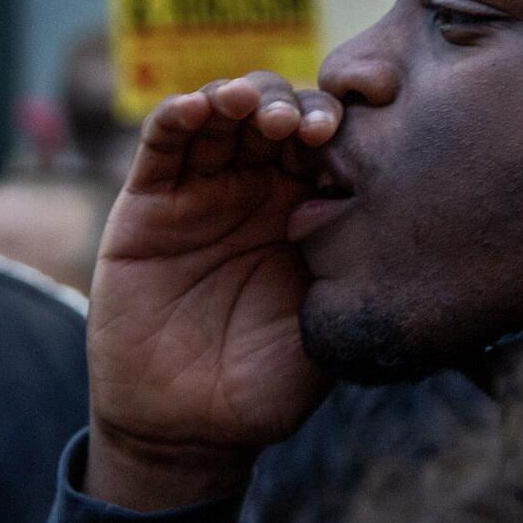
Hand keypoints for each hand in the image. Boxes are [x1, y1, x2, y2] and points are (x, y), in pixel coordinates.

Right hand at [85, 74, 340, 511]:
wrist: (187, 426)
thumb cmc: (267, 384)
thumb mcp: (325, 333)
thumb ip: (344, 282)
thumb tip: (372, 221)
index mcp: (308, 211)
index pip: (325, 145)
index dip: (336, 129)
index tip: (347, 136)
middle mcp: (258, 189)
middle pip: (276, 115)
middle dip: (291, 106)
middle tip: (304, 126)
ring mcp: (203, 190)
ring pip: (221, 116)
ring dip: (238, 96)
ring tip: (251, 104)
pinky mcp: (149, 202)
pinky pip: (162, 145)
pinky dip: (178, 116)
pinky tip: (197, 108)